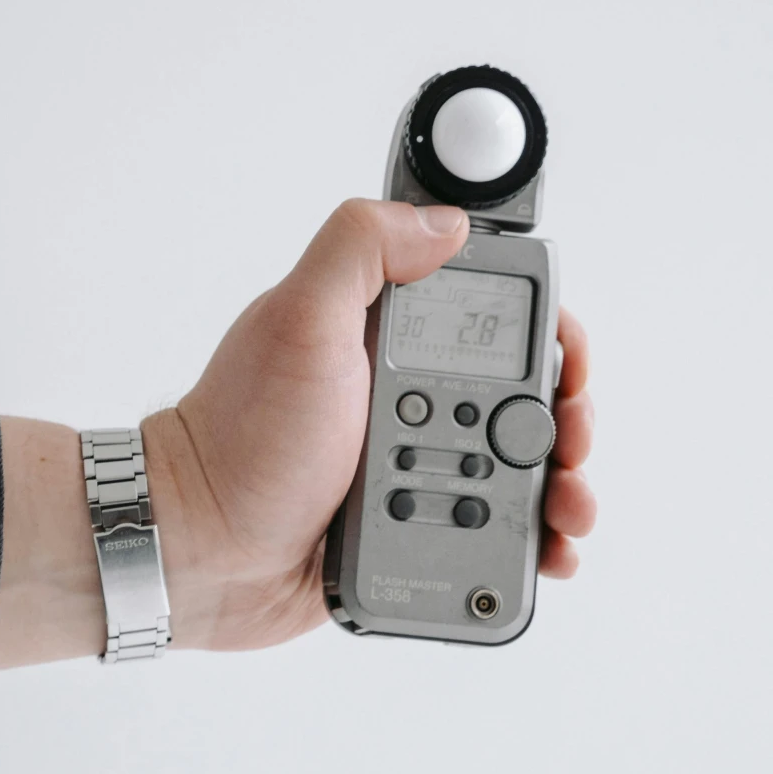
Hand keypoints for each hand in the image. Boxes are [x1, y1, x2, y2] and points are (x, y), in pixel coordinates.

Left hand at [0, 200, 597, 665]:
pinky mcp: (414, 533)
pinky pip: (493, 533)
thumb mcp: (297, 321)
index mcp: (388, 340)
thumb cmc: (241, 440)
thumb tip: (446, 221)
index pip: (495, 318)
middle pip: (525, 398)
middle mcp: (407, 397)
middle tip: (570, 447)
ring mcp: (412, 467)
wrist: (202, 552)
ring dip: (562, 487)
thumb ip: (361, 249)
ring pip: (520, 471)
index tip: (567, 365)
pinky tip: (547, 551)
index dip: (547, 336)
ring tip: (567, 511)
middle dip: (567, 421)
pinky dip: (530, 543)